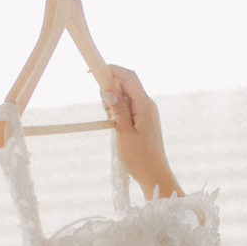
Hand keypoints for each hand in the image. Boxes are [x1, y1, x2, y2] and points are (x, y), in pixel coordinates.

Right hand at [102, 65, 179, 199]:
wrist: (154, 176)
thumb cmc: (140, 159)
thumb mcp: (124, 134)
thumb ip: (118, 110)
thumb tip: (111, 89)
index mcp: (145, 105)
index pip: (128, 77)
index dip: (111, 70)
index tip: (92, 73)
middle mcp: (147, 104)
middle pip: (126, 82)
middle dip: (110, 87)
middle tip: (104, 110)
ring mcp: (146, 111)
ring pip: (125, 94)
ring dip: (113, 100)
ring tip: (111, 122)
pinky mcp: (143, 118)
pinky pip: (128, 105)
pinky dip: (117, 108)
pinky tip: (115, 124)